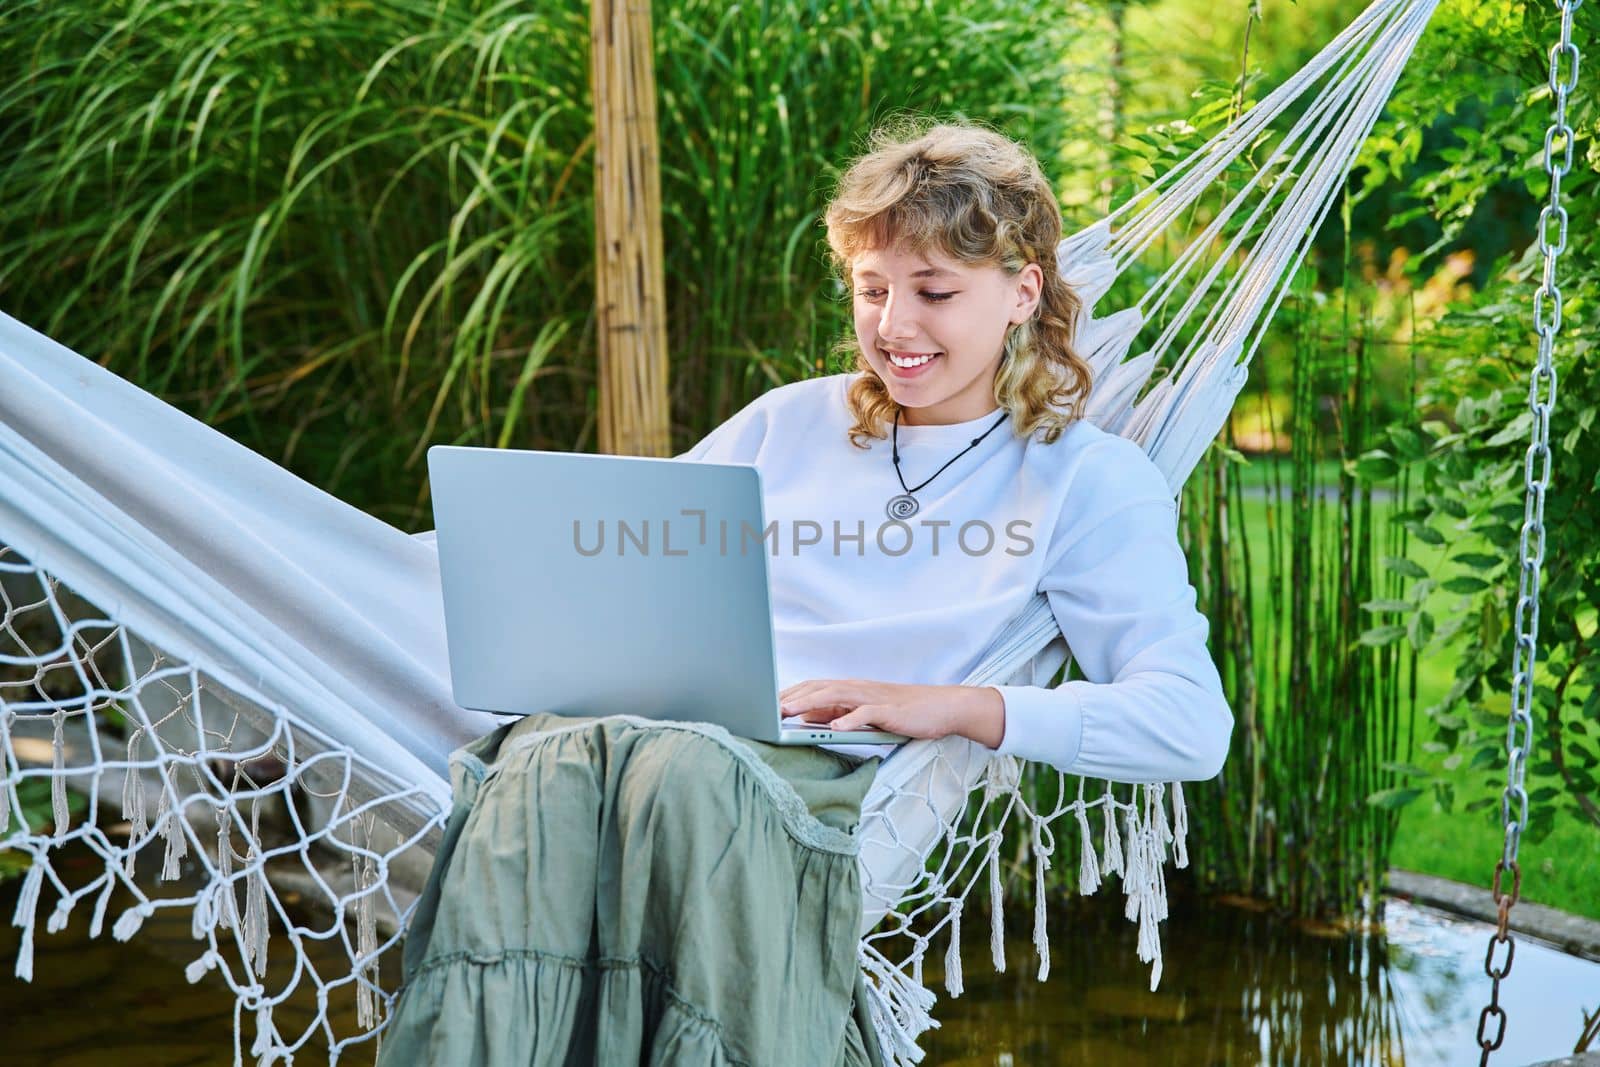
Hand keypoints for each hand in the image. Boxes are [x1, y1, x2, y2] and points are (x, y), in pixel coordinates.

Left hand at [778, 678, 1005, 746]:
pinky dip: (849, 720)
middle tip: (767, 708)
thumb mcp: (863, 713)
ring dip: (810, 704)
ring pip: (835, 697)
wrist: (941, 707)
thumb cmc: (902, 711)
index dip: (789, 694)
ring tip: (789, 713)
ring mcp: (872, 698)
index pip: (813, 687)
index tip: (765, 704)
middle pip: (818, 688)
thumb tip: (807, 719)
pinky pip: (865, 714)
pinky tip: (834, 728)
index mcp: (850, 689)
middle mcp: (857, 688)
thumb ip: (837, 715)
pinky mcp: (889, 710)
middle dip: (791, 697)